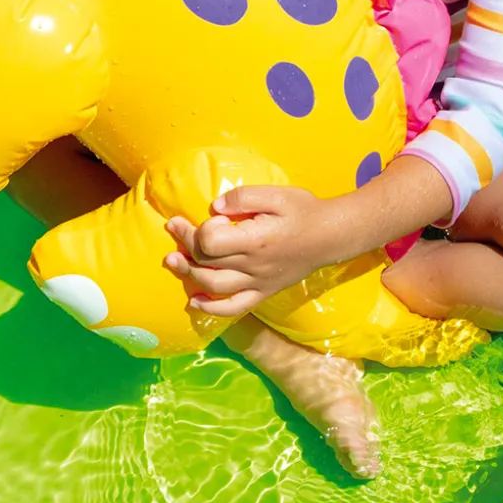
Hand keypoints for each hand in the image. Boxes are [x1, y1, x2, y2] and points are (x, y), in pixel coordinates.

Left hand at [164, 185, 336, 316]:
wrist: (330, 236)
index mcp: (255, 240)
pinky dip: (211, 309)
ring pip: (214, 286)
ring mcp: (258, 283)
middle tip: (173, 228)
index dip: (198, 230)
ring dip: (188, 275)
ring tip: (172, 260)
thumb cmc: (303, 210)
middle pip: (207, 262)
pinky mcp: (263, 292)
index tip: (198, 217)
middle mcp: (254, 266)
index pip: (211, 242)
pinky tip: (194, 303)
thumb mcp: (276, 194)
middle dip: (184, 245)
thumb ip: (243, 198)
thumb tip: (214, 207)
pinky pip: (234, 307)